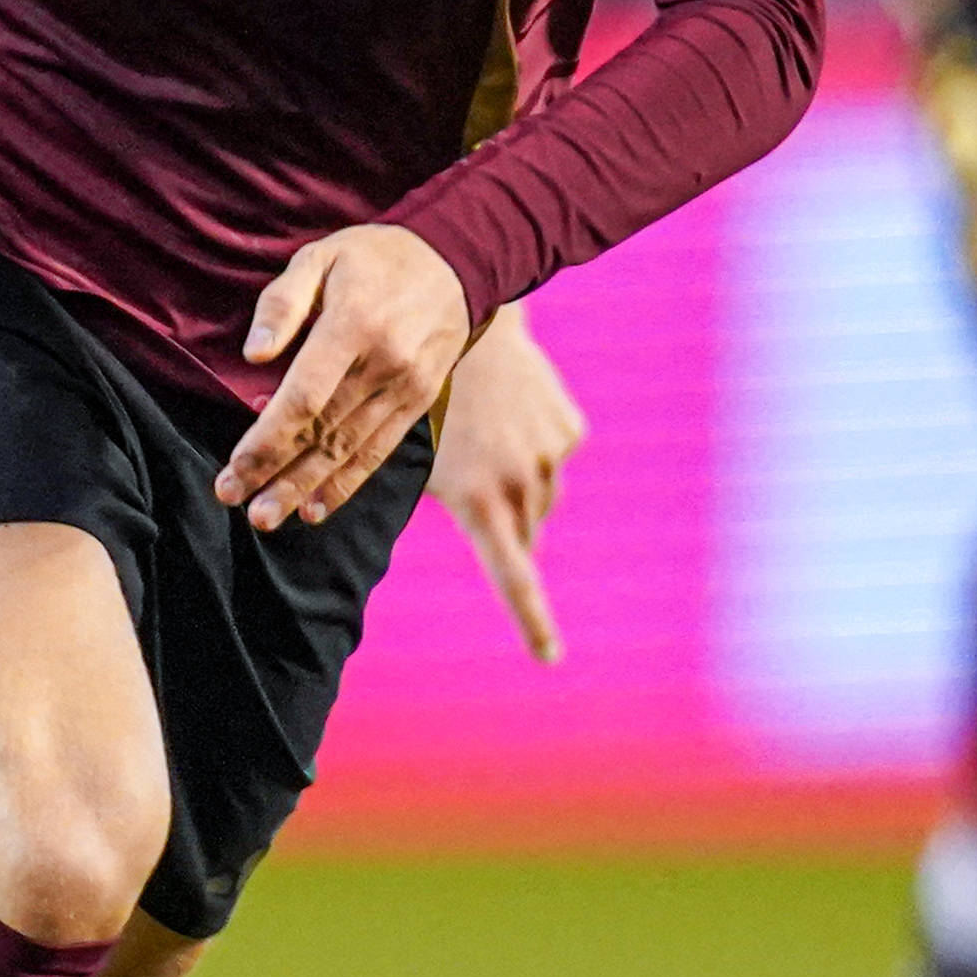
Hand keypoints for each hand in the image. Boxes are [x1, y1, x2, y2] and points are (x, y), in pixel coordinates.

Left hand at [218, 225, 472, 531]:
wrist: (457, 260)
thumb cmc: (374, 257)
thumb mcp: (321, 256)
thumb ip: (283, 302)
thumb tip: (253, 353)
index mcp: (354, 325)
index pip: (305, 398)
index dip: (267, 440)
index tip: (234, 468)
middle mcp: (384, 364)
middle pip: (323, 432)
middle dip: (275, 472)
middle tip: (234, 501)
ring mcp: (406, 388)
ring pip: (348, 449)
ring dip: (305, 487)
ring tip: (267, 517)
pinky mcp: (419, 401)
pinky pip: (379, 450)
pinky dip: (347, 483)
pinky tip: (317, 508)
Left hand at [428, 308, 587, 661]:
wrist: (468, 320)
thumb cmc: (421, 396)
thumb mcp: (408, 455)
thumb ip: (432, 501)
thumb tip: (422, 531)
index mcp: (479, 499)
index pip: (512, 576)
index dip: (532, 620)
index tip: (549, 656)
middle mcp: (521, 482)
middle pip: (523, 535)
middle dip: (505, 528)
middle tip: (477, 492)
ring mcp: (549, 455)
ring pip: (540, 499)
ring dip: (517, 487)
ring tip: (486, 442)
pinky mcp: (567, 429)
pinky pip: (552, 460)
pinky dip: (534, 451)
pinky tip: (508, 417)